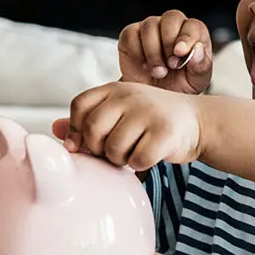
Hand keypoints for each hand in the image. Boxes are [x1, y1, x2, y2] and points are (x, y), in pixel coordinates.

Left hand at [51, 82, 204, 171]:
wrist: (200, 121)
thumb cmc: (153, 121)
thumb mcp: (122, 113)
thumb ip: (90, 120)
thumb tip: (54, 130)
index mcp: (115, 88)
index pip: (80, 106)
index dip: (78, 129)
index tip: (88, 144)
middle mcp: (130, 95)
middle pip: (93, 130)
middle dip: (99, 149)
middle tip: (114, 152)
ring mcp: (148, 112)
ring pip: (114, 149)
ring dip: (121, 160)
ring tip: (134, 152)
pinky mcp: (164, 133)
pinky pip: (137, 160)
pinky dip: (140, 166)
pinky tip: (149, 157)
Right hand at [118, 10, 212, 94]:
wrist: (153, 100)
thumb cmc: (178, 86)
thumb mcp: (196, 82)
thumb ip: (201, 66)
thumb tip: (198, 49)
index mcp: (193, 35)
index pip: (193, 25)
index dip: (187, 36)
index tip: (180, 53)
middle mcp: (171, 27)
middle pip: (171, 17)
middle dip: (170, 41)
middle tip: (171, 65)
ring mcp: (150, 29)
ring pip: (150, 26)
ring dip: (153, 51)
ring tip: (159, 72)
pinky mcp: (130, 36)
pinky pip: (130, 34)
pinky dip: (137, 52)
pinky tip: (144, 66)